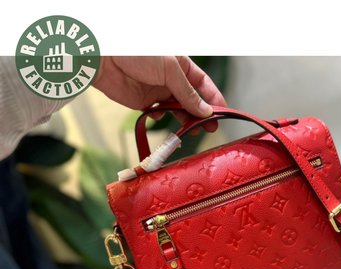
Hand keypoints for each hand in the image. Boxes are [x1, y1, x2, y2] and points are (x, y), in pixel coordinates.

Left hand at [93, 56, 226, 131]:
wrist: (105, 59)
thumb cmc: (137, 54)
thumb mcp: (170, 70)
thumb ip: (188, 93)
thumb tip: (205, 111)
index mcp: (181, 66)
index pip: (203, 84)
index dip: (214, 99)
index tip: (222, 114)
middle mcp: (172, 79)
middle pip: (192, 99)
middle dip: (202, 114)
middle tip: (209, 128)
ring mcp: (159, 91)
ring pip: (178, 109)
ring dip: (185, 120)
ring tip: (191, 130)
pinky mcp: (145, 102)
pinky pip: (159, 114)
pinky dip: (162, 118)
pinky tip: (159, 115)